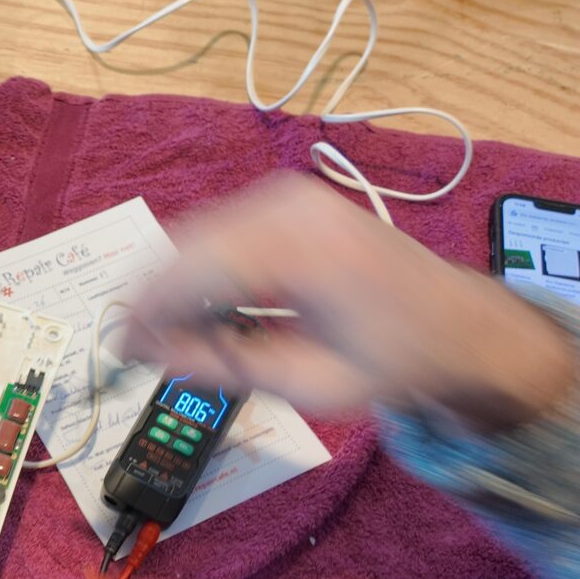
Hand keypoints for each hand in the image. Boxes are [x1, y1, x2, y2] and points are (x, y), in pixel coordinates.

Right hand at [122, 175, 576, 430]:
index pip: (192, 272)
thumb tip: (152, 354)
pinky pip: (219, 229)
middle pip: (186, 246)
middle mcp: (289, 206)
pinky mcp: (287, 199)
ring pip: (196, 235)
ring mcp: (288, 195)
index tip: (120, 351)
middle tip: (134, 349)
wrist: (459, 326)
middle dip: (153, 297)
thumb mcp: (309, 383)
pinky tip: (204, 308)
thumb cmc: (396, 362)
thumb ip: (224, 364)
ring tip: (168, 337)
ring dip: (175, 283)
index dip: (145, 312)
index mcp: (301, 252)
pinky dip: (200, 267)